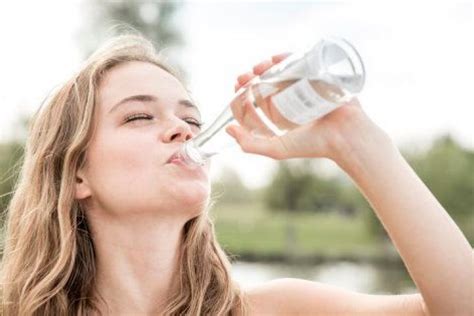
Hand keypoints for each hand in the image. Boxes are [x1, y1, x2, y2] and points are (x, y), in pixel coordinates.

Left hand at [226, 54, 379, 162]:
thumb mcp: (277, 149)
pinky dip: (286, 57)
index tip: (237, 88)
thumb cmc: (313, 145)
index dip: (243, 93)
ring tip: (258, 68)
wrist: (344, 136)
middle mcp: (290, 100)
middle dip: (252, 77)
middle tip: (245, 77)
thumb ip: (250, 145)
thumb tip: (227, 130)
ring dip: (265, 66)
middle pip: (266, 83)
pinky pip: (299, 62)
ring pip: (280, 71)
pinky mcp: (317, 77)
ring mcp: (304, 87)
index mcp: (280, 116)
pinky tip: (274, 59)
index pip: (256, 100)